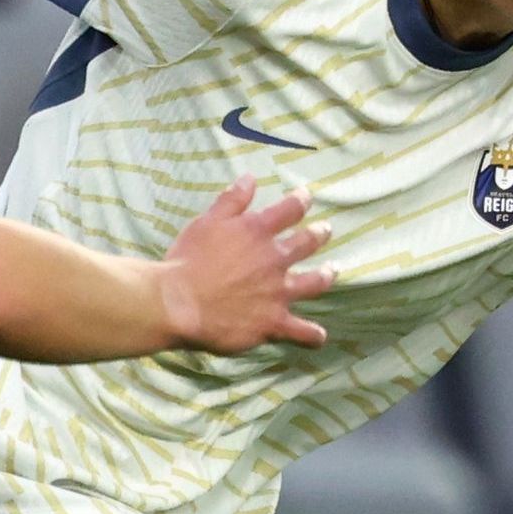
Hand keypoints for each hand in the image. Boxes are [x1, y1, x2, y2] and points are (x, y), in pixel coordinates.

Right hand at [152, 182, 333, 353]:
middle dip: (319, 234)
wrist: (179, 302)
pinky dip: (312, 335)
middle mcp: (275, 260)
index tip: (306, 196)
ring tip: (333, 271)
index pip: (290, 209)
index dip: (301, 201)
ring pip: (314, 283)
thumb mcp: (206, 221)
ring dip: (326, 275)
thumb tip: (251, 177)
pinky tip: (319, 336)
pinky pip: (300, 332)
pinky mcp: (273, 322)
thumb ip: (232, 200)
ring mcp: (278, 293)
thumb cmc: (188, 259)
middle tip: (325, 230)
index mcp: (258, 231)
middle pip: (307, 243)